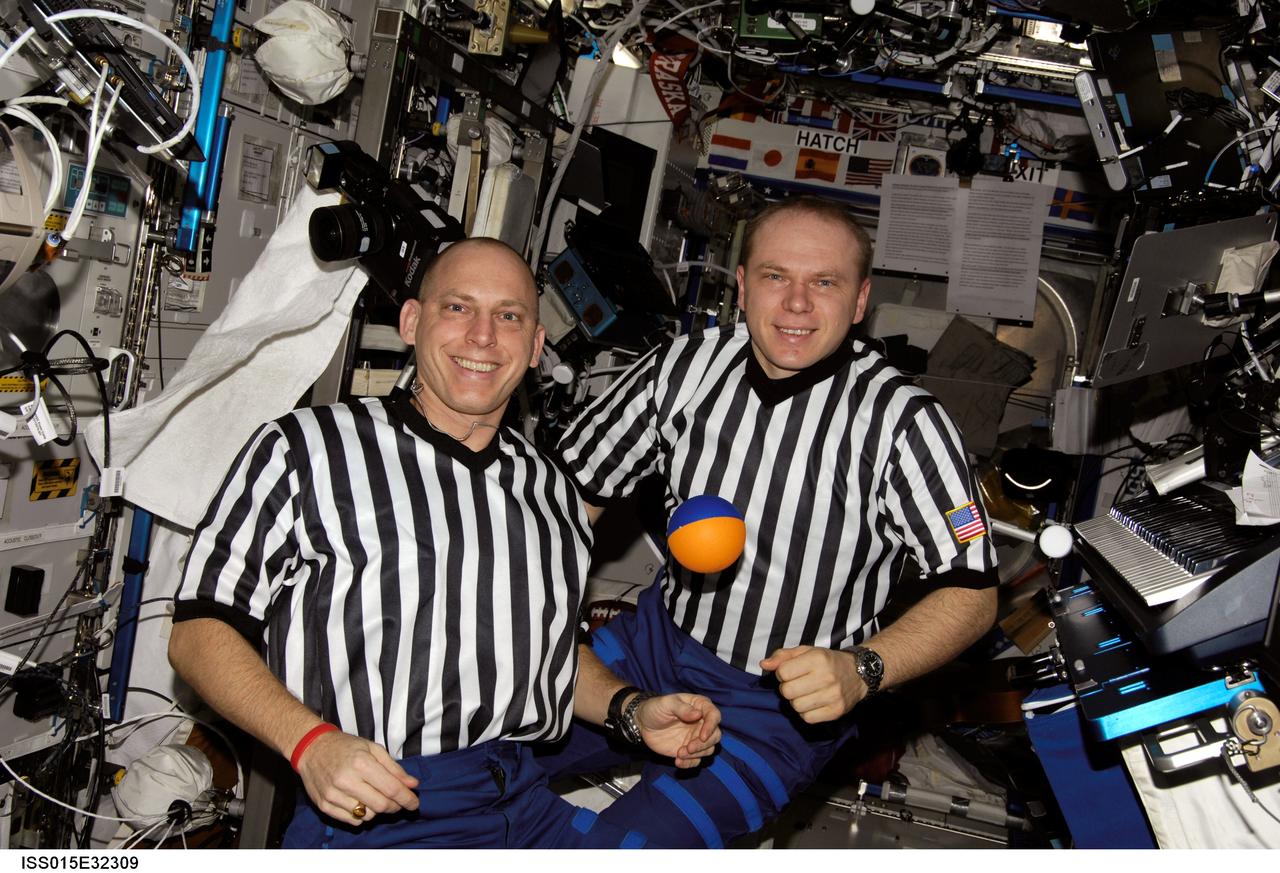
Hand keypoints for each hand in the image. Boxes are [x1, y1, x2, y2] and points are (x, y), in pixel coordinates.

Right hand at [294, 729, 419, 825]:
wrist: (312, 748)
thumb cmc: (345, 746)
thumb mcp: (373, 749)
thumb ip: (394, 768)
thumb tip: (412, 784)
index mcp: (361, 763)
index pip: (391, 789)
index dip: (407, 799)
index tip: (414, 803)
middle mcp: (346, 780)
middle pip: (381, 806)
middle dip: (395, 806)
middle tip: (398, 801)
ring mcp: (333, 795)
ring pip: (367, 816)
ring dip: (377, 810)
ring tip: (375, 797)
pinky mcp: (324, 805)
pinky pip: (351, 821)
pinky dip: (361, 815)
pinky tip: (361, 802)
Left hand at [634, 693, 721, 767]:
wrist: (643, 723)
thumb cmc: (656, 708)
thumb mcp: (666, 703)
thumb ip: (682, 708)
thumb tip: (698, 714)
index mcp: (700, 707)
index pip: (714, 715)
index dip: (711, 727)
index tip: (702, 736)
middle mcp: (702, 723)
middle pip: (715, 736)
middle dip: (703, 744)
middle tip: (689, 748)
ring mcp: (696, 738)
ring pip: (708, 750)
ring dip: (696, 755)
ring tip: (679, 753)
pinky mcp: (689, 751)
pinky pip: (696, 760)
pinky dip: (689, 763)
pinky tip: (677, 761)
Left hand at [760, 646, 862, 723]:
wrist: (858, 674)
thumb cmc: (826, 661)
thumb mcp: (805, 651)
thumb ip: (782, 656)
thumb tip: (763, 665)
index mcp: (817, 659)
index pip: (783, 672)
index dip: (783, 673)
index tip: (792, 672)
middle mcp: (826, 677)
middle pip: (787, 692)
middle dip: (788, 688)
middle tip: (798, 684)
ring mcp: (833, 695)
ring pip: (796, 706)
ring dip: (797, 701)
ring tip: (806, 693)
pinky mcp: (836, 711)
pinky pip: (808, 718)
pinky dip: (806, 712)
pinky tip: (813, 703)